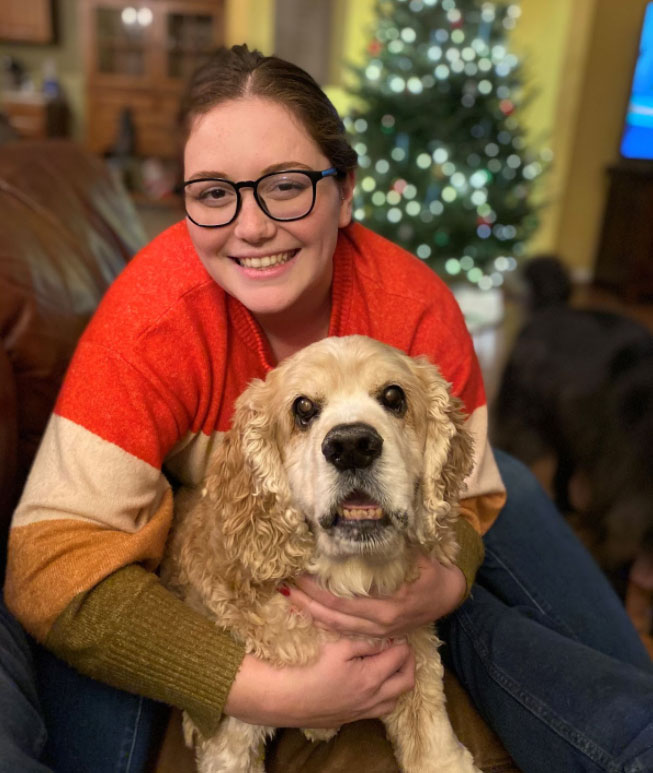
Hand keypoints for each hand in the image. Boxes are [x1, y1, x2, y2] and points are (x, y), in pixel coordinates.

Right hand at [224, 637, 414, 727]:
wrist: (289, 698)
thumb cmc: (312, 667)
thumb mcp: (339, 647)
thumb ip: (365, 643)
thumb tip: (384, 640)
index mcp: (372, 677)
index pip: (401, 658)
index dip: (402, 643)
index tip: (396, 632)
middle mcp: (374, 697)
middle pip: (407, 681)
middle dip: (409, 662)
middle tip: (401, 648)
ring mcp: (365, 711)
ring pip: (396, 698)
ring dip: (398, 681)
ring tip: (389, 665)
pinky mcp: (354, 718)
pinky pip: (381, 709)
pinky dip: (386, 695)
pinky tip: (374, 683)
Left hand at [286, 553, 465, 637]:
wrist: (450, 596)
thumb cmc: (432, 569)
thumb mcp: (417, 551)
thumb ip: (393, 541)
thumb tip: (370, 519)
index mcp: (388, 601)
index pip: (343, 596)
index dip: (318, 585)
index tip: (299, 568)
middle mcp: (380, 621)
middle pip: (333, 613)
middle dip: (306, 598)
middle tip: (284, 582)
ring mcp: (378, 632)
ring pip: (335, 626)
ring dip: (309, 611)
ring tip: (287, 596)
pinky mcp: (378, 635)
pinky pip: (344, 631)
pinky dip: (324, 622)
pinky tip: (308, 612)